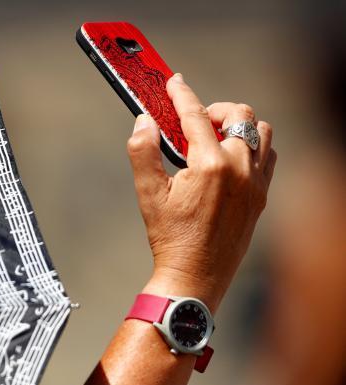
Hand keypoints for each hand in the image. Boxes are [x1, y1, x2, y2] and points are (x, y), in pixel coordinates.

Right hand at [126, 73, 276, 311]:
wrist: (195, 276)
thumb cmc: (169, 237)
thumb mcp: (147, 194)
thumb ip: (143, 152)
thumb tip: (143, 121)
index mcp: (210, 165)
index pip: (196, 116)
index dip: (182, 95)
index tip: (173, 82)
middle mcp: (239, 169)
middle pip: (239, 115)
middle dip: (216, 109)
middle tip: (195, 120)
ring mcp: (255, 182)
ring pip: (261, 132)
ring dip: (240, 126)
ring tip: (215, 138)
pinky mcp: (262, 196)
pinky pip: (268, 156)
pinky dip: (252, 147)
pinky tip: (231, 159)